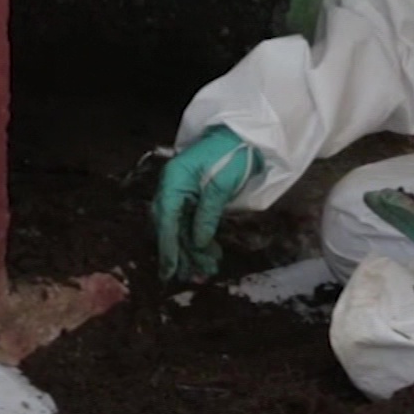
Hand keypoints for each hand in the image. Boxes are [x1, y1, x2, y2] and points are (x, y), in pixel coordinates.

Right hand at [153, 127, 261, 282]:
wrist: (247, 136)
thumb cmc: (233, 154)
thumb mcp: (222, 185)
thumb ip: (207, 214)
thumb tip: (197, 242)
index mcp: (174, 180)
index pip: (167, 219)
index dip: (168, 247)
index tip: (170, 270)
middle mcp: (173, 187)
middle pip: (171, 227)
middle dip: (182, 253)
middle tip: (195, 276)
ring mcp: (183, 192)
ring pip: (182, 228)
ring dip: (192, 250)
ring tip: (206, 271)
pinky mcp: (195, 196)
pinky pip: (192, 222)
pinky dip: (200, 239)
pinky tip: (209, 254)